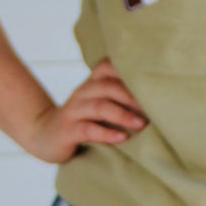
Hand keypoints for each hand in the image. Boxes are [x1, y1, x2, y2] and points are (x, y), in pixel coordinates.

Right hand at [21, 57, 148, 164]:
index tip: (154, 82)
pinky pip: (87, 129)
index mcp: (93, 83)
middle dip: (133, 97)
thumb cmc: (83, 121)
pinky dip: (106, 133)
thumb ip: (120, 99)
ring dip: (122, 115)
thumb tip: (160, 101)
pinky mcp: (67, 131)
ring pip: (99, 106)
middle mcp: (83, 92)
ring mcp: (73, 111)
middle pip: (108, 86)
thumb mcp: (100, 105)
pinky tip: (121, 138)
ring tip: (141, 124)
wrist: (45, 136)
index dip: (130, 71)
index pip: (109, 66)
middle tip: (156, 109)